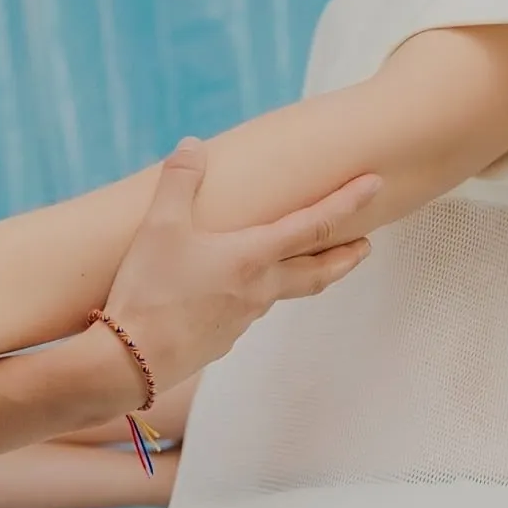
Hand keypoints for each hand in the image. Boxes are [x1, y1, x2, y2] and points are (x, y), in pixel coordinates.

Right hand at [101, 138, 378, 394]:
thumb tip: (192, 145)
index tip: (376, 184)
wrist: (132, 361)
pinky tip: (235, 293)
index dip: (348, 201)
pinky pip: (247, 313)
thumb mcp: (159, 227)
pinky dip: (255, 296)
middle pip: (318, 273)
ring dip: (301, 276)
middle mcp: (258, 289)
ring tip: (300, 265)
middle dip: (346, 257)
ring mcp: (242, 320)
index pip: (314, 224)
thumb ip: (178, 181)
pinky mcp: (222, 341)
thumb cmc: (149, 291)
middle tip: (367, 246)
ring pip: (282, 293)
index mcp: (252, 256)